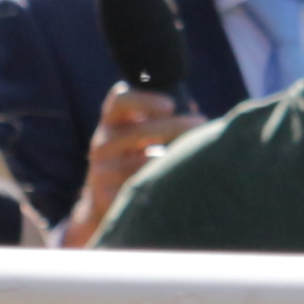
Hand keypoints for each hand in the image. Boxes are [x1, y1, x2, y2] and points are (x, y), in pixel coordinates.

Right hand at [62, 82, 194, 245]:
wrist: (103, 203)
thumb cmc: (135, 159)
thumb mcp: (140, 135)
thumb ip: (162, 119)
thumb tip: (191, 111)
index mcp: (111, 122)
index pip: (120, 100)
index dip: (146, 100)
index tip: (170, 106)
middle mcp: (102, 143)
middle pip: (141, 129)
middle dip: (176, 126)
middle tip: (201, 125)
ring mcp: (101, 171)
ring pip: (147, 162)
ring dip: (175, 158)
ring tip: (195, 159)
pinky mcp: (105, 196)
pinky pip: (143, 187)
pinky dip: (164, 184)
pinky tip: (177, 184)